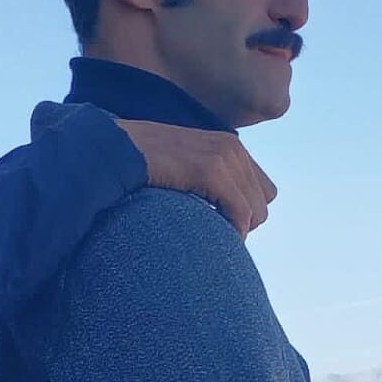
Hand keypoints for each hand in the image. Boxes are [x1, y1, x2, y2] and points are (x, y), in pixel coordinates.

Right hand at [115, 119, 276, 236]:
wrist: (118, 150)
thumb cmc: (144, 166)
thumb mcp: (186, 167)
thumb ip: (209, 180)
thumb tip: (223, 212)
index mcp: (229, 145)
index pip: (263, 189)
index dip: (244, 210)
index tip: (218, 220)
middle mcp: (232, 147)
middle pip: (263, 202)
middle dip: (242, 221)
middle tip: (213, 231)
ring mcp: (223, 157)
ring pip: (256, 211)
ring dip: (236, 228)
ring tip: (209, 234)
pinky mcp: (211, 171)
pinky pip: (241, 212)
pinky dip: (232, 231)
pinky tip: (212, 236)